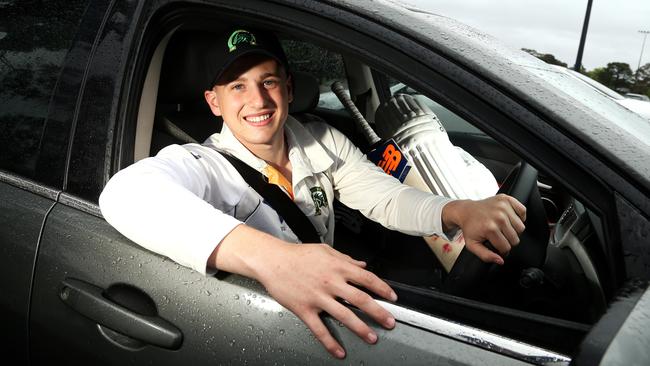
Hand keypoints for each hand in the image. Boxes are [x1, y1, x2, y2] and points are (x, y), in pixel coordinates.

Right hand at [210, 225, 396, 358]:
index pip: (367, 278)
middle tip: (390, 322)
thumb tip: (362, 265)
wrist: (272, 260)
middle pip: (360, 299)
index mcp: (337, 267)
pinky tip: (339, 351)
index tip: (392, 297)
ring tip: (372, 338)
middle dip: (378, 312)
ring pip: (344, 315)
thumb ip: (346, 259)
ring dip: (360, 328)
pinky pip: (319, 329)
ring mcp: (318, 297)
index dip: (382, 288)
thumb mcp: (325, 251)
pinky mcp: (304, 309)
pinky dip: (330, 342)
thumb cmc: (297, 255)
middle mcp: (331, 282)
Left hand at [442, 194, 525, 264]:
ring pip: (521, 227)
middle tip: (499, 236)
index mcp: (490, 228)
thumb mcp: (473, 245)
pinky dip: (519, 217)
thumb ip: (486, 256)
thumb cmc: (470, 227)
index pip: (506, 247)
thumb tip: (500, 260)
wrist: (466, 211)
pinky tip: (509, 219)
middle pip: (515, 238)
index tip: (496, 245)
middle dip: (508, 241)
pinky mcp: (507, 199)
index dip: (502, 250)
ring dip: (514, 230)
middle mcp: (498, 217)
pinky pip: (523, 211)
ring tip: (503, 228)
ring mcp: (503, 207)